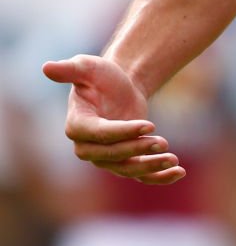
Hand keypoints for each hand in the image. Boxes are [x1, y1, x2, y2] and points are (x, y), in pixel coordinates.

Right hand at [42, 55, 185, 184]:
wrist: (120, 85)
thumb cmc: (101, 75)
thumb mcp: (87, 67)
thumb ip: (69, 69)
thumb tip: (46, 67)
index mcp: (78, 126)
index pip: (100, 135)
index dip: (124, 132)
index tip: (150, 124)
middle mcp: (88, 148)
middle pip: (113, 156)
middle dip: (138, 150)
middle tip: (163, 141)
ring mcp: (107, 158)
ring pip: (128, 169)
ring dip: (151, 166)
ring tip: (174, 159)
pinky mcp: (125, 161)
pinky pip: (141, 176)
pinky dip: (159, 177)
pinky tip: (179, 173)